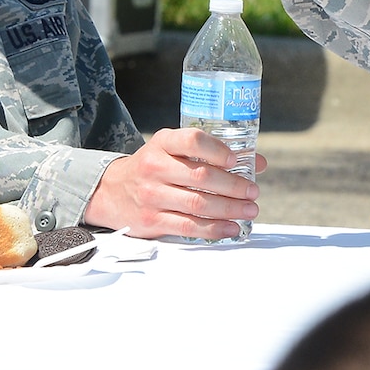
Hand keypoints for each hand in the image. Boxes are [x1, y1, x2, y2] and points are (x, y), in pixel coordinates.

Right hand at [82, 127, 265, 239]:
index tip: (236, 160)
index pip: (192, 140)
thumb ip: (210, 153)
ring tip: (249, 209)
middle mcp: (155, 167)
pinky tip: (231, 227)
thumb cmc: (152, 168)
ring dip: (230, 208)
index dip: (217, 150)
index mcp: (162, 143)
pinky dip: (214, 228)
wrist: (111, 191)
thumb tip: (257, 162)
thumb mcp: (172, 150)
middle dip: (233, 186)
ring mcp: (152, 195)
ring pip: (198, 204)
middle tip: (253, 191)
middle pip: (201, 177)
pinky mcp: (152, 221)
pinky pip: (188, 226)